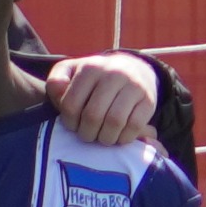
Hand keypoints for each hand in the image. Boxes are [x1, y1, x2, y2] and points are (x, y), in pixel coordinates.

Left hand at [46, 52, 164, 148]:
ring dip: (105, 138)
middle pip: (93, 115)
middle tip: (87, 135)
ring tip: (101, 138)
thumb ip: (56, 82)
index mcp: (90, 68)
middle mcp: (114, 74)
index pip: (71, 104)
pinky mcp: (149, 100)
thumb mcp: (69, 73)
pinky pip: (135, 126)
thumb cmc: (92, 79)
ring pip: (114, 122)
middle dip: (86, 133)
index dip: (69, 122)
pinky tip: (117, 136)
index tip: (72, 125)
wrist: (131, 69)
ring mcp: (134, 86)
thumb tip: (59, 92)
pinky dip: (124, 138)